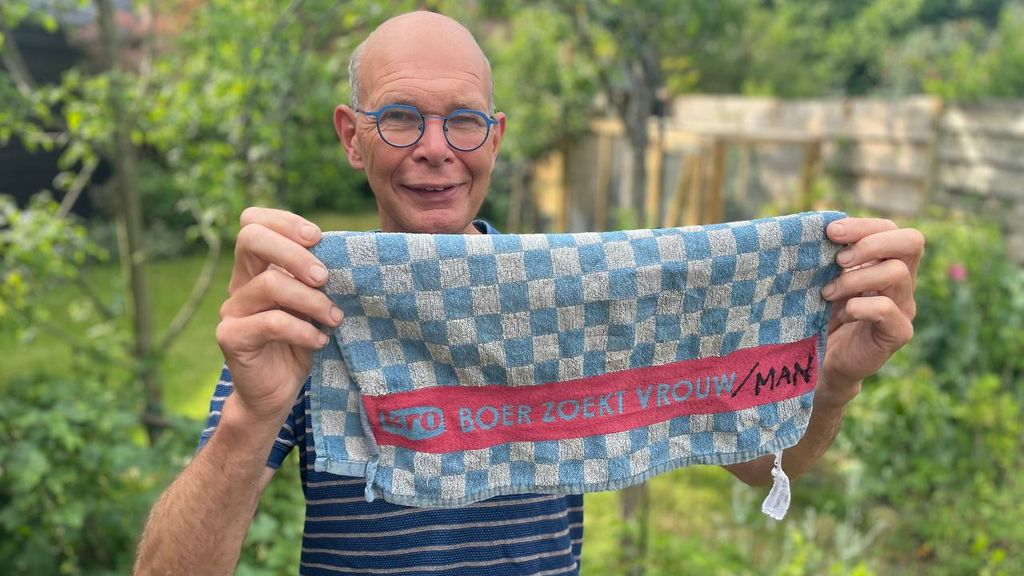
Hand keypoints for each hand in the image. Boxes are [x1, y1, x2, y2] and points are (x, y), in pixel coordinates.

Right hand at [216, 207, 342, 423]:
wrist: (277, 394)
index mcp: (258, 268)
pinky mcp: (231, 337)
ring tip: (334, 318)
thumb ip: (318, 279)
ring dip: (311, 300)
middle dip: (295, 252)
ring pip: (269, 283)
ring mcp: (232, 309)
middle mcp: (241, 283)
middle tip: (325, 277)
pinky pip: (270, 322)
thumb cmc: (302, 342)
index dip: (284, 221)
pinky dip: (302, 330)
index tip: (318, 237)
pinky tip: (319, 341)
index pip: (253, 222)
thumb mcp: (314, 305)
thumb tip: (350, 253)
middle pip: (250, 238)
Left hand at [818, 218, 924, 405]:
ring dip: (855, 278)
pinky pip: (888, 309)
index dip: (863, 225)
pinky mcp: (898, 333)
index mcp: (885, 262)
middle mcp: (901, 281)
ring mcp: (904, 307)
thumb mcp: (823, 279)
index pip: (890, 229)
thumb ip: (827, 255)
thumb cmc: (821, 314)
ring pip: (896, 273)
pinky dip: (860, 307)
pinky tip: (842, 314)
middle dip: (870, 243)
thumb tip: (813, 226)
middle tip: (838, 260)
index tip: (829, 232)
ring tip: (828, 293)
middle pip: (911, 241)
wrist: (822, 361)